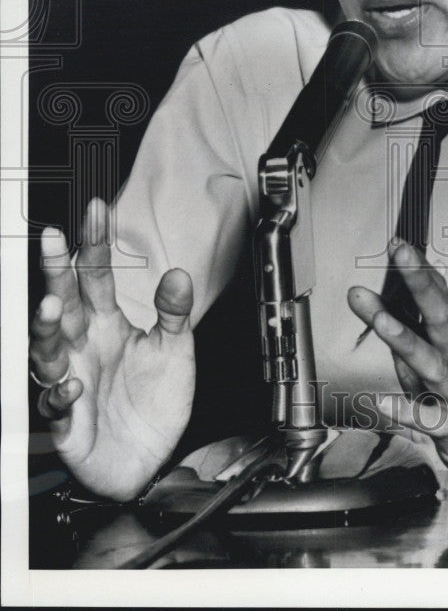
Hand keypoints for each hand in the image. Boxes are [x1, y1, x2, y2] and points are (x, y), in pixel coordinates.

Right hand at [29, 199, 195, 500]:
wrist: (153, 459)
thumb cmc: (155, 403)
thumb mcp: (174, 350)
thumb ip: (174, 311)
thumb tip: (178, 274)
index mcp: (107, 324)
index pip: (96, 277)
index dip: (95, 244)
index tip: (95, 211)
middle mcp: (84, 346)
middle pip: (63, 302)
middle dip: (55, 271)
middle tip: (52, 240)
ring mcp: (72, 378)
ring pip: (46, 348)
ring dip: (45, 327)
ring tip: (51, 306)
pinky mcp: (67, 419)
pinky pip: (55, 401)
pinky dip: (62, 391)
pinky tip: (74, 383)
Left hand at [348, 241, 447, 497]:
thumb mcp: (436, 365)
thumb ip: (409, 335)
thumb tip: (376, 301)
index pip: (441, 299)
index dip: (420, 271)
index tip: (399, 244)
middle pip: (442, 319)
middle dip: (420, 285)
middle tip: (400, 256)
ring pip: (434, 366)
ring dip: (406, 340)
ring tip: (380, 320)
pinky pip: (430, 421)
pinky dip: (407, 410)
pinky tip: (381, 402)